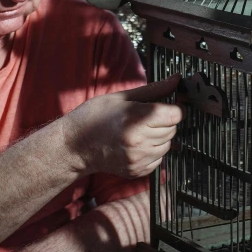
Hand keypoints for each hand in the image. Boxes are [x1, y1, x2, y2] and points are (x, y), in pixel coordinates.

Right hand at [62, 75, 182, 178]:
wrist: (75, 145)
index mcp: (136, 119)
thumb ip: (154, 90)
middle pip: (173, 129)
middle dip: (166, 121)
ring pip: (168, 144)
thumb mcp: (122, 97)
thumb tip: (176, 80)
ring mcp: (139, 159)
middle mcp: (140, 141)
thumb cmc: (95, 117)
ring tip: (139, 130)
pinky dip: (153, 150)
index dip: (175, 107)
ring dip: (160, 136)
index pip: (175, 114)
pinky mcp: (138, 171)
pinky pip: (159, 158)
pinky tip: (136, 143)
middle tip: (147, 117)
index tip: (169, 105)